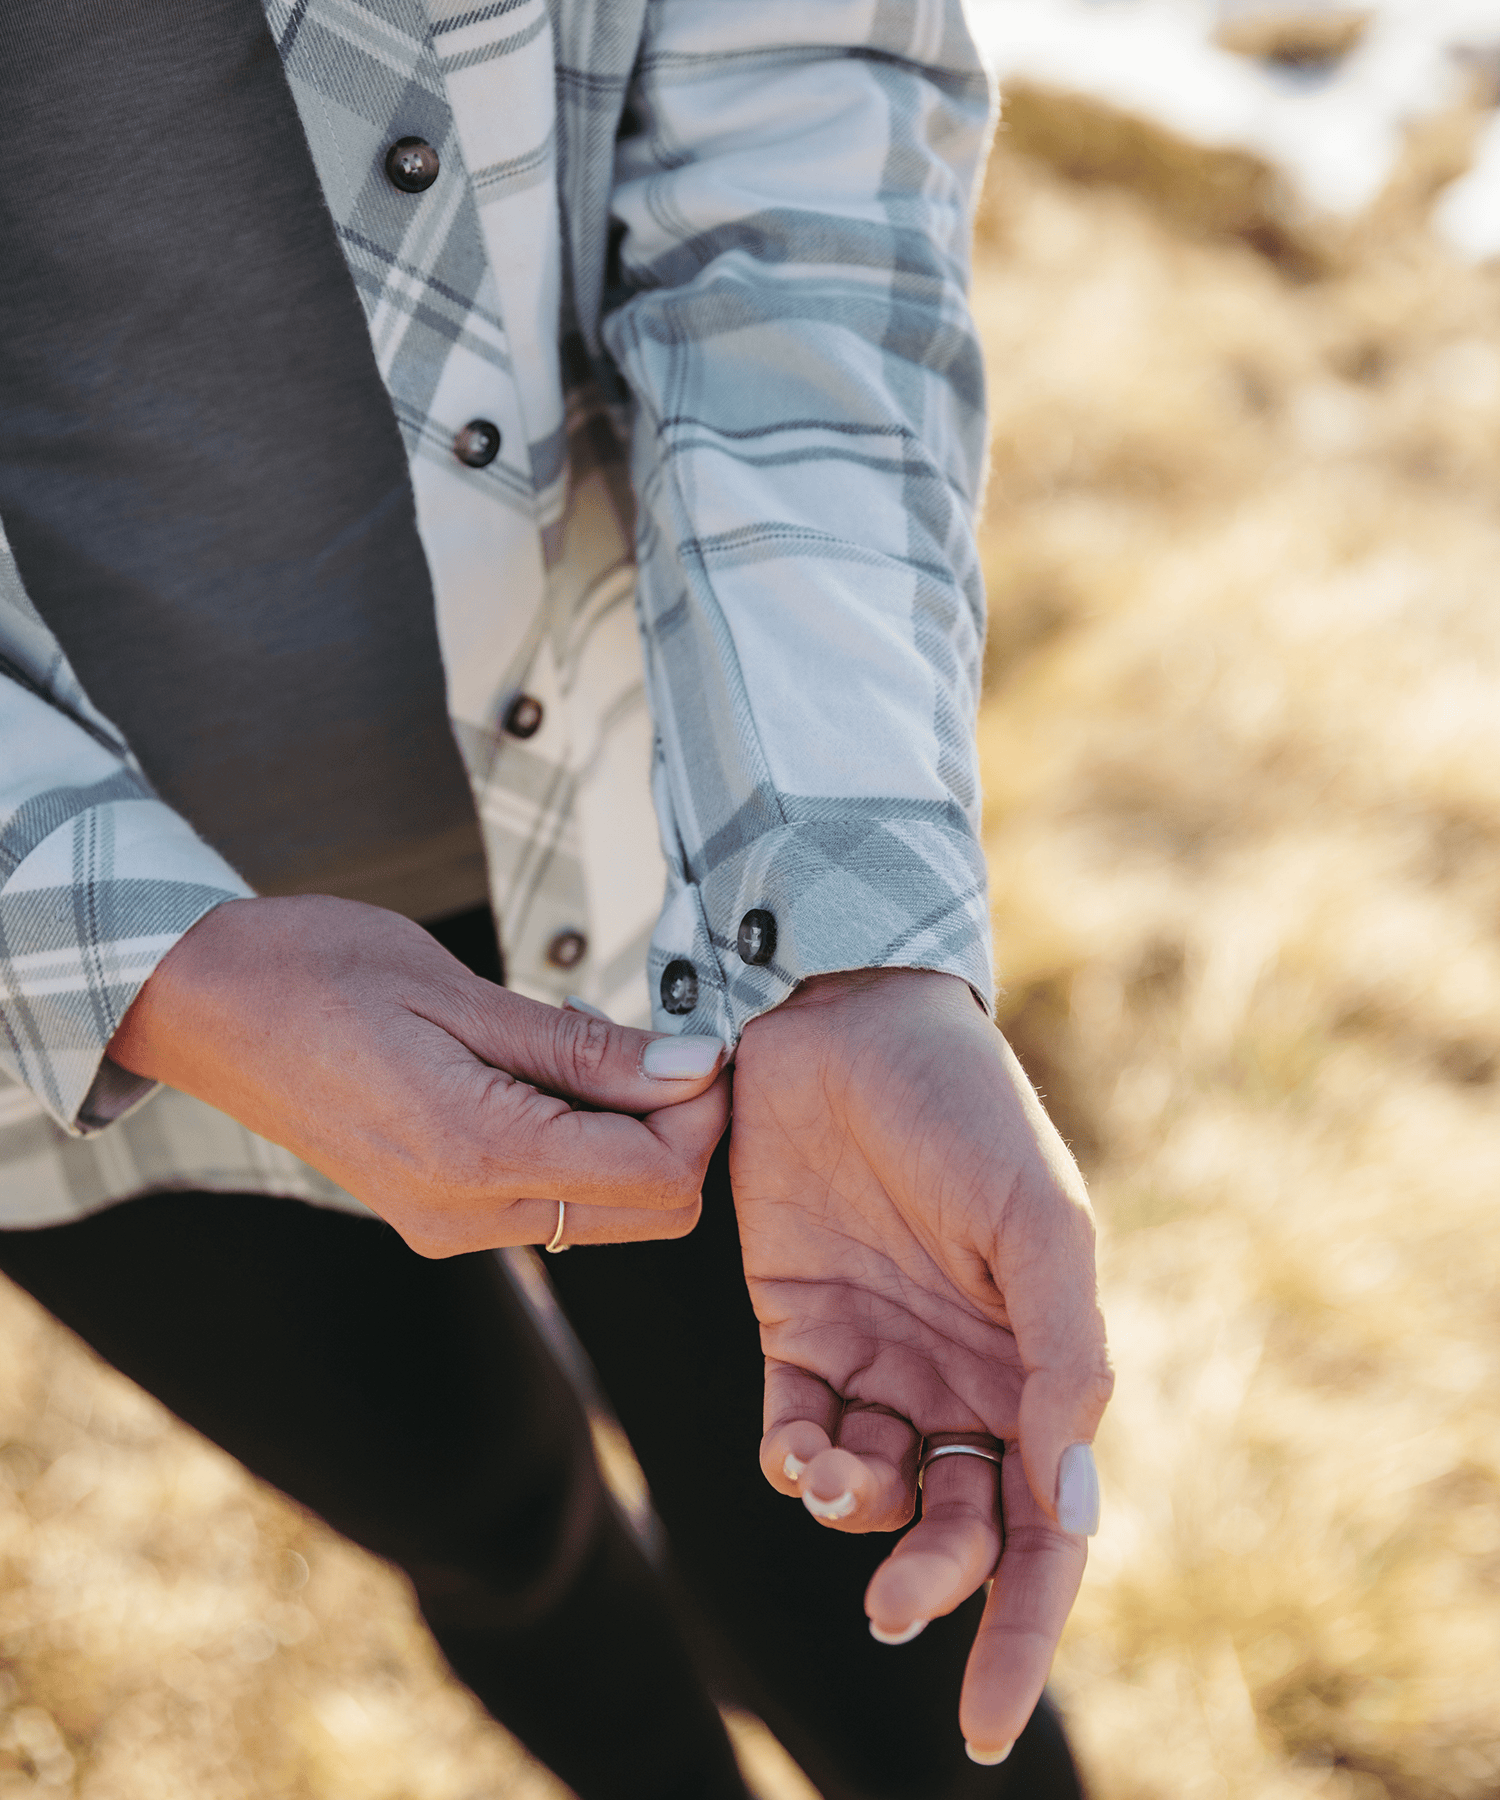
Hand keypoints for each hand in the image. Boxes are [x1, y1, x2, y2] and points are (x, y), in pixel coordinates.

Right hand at [108, 895, 729, 1254]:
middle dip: (681, 1133)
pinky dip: (581, 1150)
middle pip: (649, 1212)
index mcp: (475, 1154)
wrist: (199, 1003)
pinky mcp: (435, 1217)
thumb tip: (696, 1070)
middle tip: (662, 1045)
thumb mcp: (461, 992)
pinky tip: (552, 1079)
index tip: (702, 1041)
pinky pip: (551, 1205)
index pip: (658, 1177)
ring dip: (633, 1142)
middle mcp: (465, 1217)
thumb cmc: (317, 971)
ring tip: (600, 1052)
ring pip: (607, 1214)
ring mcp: (447, 1227)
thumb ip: (584, 1049)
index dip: (705, 1110)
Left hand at [731, 968, 1111, 1758]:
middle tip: (893, 1606)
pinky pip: (797, 1430)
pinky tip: (800, 1443)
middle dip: (929, 1583)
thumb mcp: (1039, 1225)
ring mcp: (878, 1353)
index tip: (989, 1720)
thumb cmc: (966, 1111)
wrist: (847, 1020)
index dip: (1026, 1628)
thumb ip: (1062, 1357)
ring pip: (871, 1491)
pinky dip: (795, 1460)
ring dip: (856, 1515)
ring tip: (840, 1477)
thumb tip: (1070, 1501)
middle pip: (956, 1526)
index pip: (1045, 1522)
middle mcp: (960, 1371)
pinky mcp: (797, 1323)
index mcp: (1037, 1360)